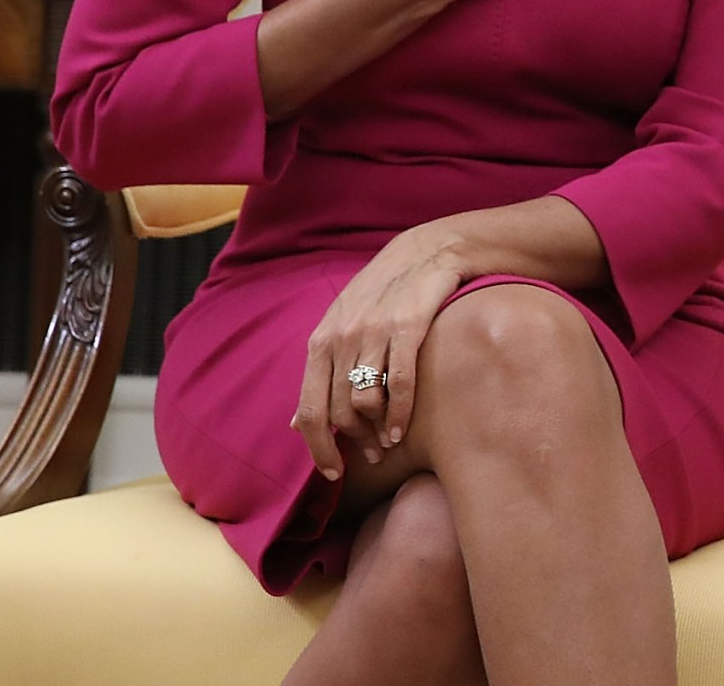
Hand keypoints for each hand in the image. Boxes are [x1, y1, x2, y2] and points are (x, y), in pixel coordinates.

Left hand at [290, 224, 466, 478]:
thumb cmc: (386, 294)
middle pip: (338, 413)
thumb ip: (323, 374)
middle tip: (373, 457)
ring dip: (378, 433)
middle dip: (355, 444)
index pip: (309, 411)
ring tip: (390, 444)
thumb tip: (294, 424)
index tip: (334, 472)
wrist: (429, 251)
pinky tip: (403, 429)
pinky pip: (400, 382)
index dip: (318, 449)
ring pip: (366, 402)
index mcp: (321, 342)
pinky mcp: (407, 326)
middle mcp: (341, 338)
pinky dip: (400, 414)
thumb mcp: (344, 328)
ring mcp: (373, 332)